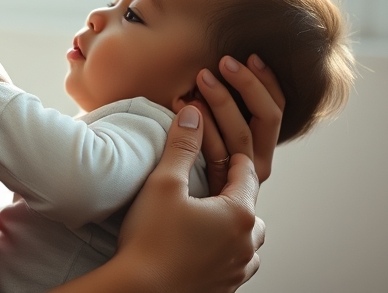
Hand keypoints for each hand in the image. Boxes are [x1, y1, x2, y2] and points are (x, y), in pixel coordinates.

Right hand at [111, 106, 263, 292]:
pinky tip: (199, 243)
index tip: (212, 145)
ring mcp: (238, 271)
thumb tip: (194, 113)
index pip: (246, 172)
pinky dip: (224, 249)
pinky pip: (235, 262)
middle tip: (207, 181)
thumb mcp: (164, 183)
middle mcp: (247, 245)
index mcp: (239, 215)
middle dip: (233, 191)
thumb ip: (182, 146)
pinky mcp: (225, 289)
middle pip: (250, 206)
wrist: (137, 292)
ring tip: (205, 215)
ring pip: (247, 239)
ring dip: (232, 224)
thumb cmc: (150, 238)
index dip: (229, 153)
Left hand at [191, 54, 285, 194]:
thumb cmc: (183, 170)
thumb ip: (215, 110)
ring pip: (242, 135)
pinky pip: (217, 155)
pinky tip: (184, 108)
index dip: (266, 81)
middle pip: (267, 118)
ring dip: (223, 102)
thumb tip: (213, 71)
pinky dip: (203, 128)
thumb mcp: (205, 134)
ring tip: (201, 78)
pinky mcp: (221, 193)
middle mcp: (258, 165)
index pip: (275, 108)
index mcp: (260, 147)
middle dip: (248, 86)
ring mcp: (242, 181)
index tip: (249, 56)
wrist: (170, 223)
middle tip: (225, 62)